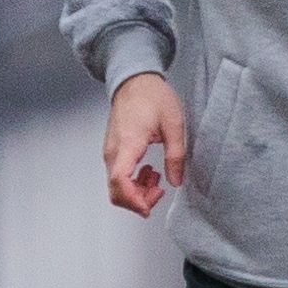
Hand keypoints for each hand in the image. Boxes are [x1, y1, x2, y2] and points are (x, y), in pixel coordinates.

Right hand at [104, 70, 188, 216]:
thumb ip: (176, 156)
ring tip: (157, 180)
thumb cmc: (152, 97)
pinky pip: (118, 175)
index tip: (148, 206)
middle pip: (116, 190)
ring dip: (136, 191)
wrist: (135, 80)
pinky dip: (132, 181)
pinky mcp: (113, 150)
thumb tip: (176, 181)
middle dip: (138, 200)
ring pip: (116, 185)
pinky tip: (149, 172)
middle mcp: (114, 151)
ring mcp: (111, 151)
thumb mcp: (174, 124)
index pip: (119, 181)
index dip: (133, 199)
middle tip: (159, 192)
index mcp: (128, 143)